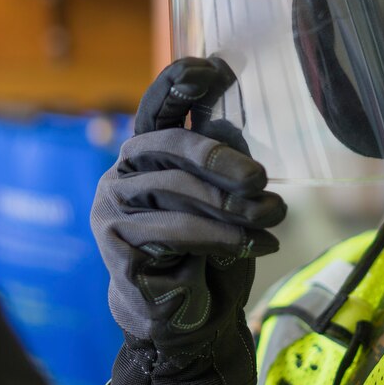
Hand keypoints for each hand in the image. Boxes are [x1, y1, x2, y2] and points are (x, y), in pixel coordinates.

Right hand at [91, 57, 286, 384]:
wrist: (183, 317)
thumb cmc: (205, 249)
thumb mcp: (223, 198)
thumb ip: (223, 160)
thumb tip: (228, 121)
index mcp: (148, 150)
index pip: (159, 105)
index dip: (180, 80)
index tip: (216, 67)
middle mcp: (123, 170)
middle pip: (171, 145)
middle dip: (220, 158)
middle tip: (260, 180)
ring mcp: (111, 205)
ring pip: (177, 190)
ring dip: (232, 208)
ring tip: (272, 220)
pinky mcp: (115, 241)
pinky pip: (174, 230)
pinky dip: (220, 238)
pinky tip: (252, 245)